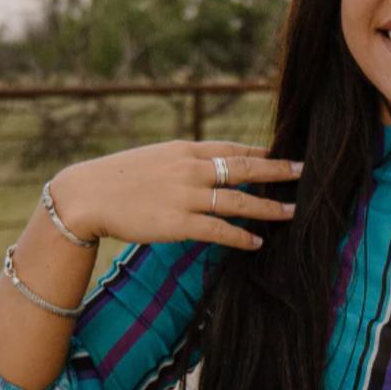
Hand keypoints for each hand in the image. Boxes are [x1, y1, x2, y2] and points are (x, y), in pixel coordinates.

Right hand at [50, 140, 302, 250]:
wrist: (86, 195)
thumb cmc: (117, 179)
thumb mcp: (155, 158)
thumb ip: (184, 162)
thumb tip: (208, 169)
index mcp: (185, 149)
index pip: (233, 147)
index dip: (262, 151)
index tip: (285, 153)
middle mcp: (191, 169)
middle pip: (246, 168)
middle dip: (278, 170)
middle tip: (304, 173)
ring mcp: (186, 196)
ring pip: (240, 200)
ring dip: (269, 206)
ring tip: (292, 212)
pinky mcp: (179, 224)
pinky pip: (220, 231)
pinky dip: (242, 237)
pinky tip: (258, 242)